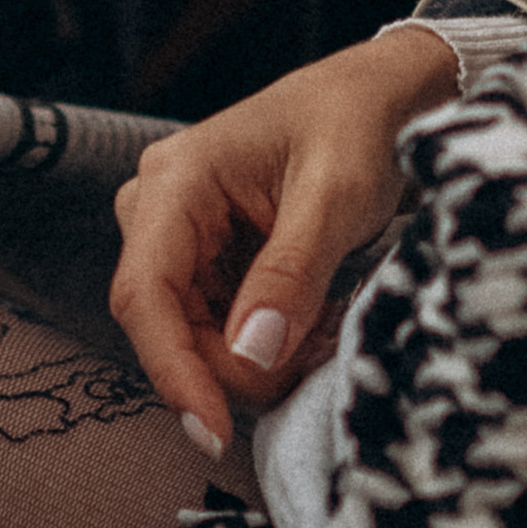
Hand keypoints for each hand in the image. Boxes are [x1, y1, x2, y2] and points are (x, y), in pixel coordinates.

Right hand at [108, 29, 457, 453]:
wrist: (381, 97)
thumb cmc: (357, 123)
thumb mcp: (335, 196)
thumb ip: (292, 274)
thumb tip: (250, 356)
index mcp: (177, 179)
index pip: (144, 292)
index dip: (172, 369)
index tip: (211, 430)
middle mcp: (163, 208)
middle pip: (169, 326)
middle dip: (237, 362)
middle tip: (314, 360)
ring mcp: (184, 236)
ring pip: (197, 335)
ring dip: (260, 356)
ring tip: (327, 329)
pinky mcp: (210, 259)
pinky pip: (223, 326)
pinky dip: (269, 342)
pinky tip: (316, 323)